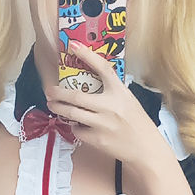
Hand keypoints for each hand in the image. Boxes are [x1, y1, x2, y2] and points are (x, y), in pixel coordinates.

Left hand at [46, 40, 172, 170]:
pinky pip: (78, 130)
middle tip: (50, 90)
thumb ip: (112, 91)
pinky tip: (77, 125)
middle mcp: (110, 106)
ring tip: (53, 105)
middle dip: (58, 93)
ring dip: (59, 108)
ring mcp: (102, 124)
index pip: (102, 68)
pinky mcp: (97, 139)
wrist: (145, 148)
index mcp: (119, 92)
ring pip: (72, 114)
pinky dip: (75, 127)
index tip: (73, 46)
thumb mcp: (128, 100)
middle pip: (77, 96)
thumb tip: (91, 81)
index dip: (87, 55)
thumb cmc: (137, 123)